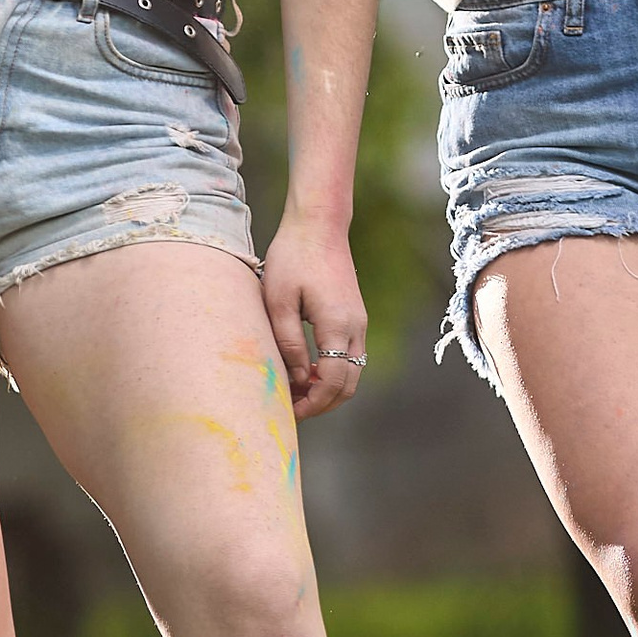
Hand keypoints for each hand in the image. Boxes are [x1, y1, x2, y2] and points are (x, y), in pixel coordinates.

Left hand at [262, 210, 369, 423]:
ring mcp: (359, 323)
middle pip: (348, 385)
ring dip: (327, 389)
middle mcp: (356, 328)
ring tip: (295, 391)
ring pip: (351, 373)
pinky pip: (350, 357)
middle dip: (321, 403)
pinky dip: (332, 372)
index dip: (312, 404)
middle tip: (291, 407)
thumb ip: (288, 343)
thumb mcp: (278, 301)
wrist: (319, 225)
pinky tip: (305, 369)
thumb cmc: (293, 258)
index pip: (332, 382)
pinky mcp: (355, 317)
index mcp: (338, 326)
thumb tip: (296, 379)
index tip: (289, 410)